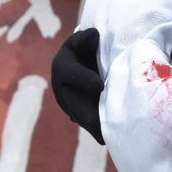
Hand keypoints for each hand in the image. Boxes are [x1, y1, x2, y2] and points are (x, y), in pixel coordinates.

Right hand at [51, 28, 104, 142]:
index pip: (69, 73)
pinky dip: (97, 129)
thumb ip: (87, 38)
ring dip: (93, 125)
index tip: (99, 85)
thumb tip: (93, 35)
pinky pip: (87, 122)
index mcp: (62, 66)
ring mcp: (69, 103)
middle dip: (87, 114)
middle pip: (72, 104)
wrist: (88, 58)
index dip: (83, 79)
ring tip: (107, 135)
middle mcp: (62, 88)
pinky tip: (109, 136)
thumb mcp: (86, 40)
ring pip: (79, 116)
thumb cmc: (88, 46)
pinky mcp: (79, 112)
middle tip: (102, 123)